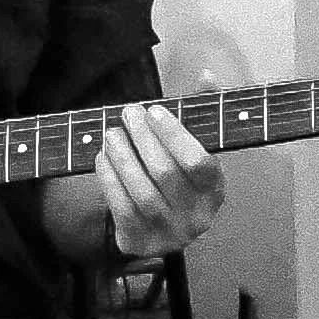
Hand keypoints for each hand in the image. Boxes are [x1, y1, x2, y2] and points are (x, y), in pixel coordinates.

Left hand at [98, 101, 224, 260]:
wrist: (164, 228)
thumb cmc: (179, 179)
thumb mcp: (195, 149)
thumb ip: (200, 114)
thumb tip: (208, 76)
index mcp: (215, 191)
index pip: (198, 162)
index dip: (173, 134)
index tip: (153, 110)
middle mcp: (197, 217)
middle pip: (165, 173)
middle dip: (142, 138)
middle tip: (127, 113)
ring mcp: (169, 234)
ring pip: (141, 192)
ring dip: (122, 158)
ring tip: (111, 134)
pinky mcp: (140, 242)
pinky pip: (121, 209)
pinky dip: (109, 180)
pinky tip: (102, 158)